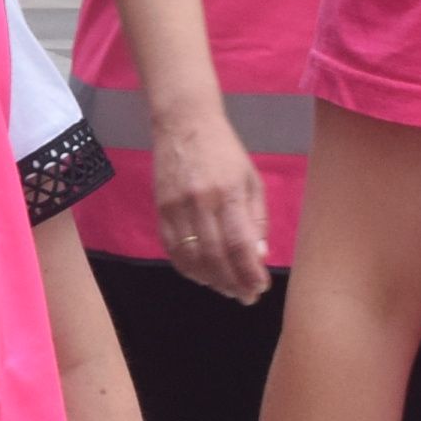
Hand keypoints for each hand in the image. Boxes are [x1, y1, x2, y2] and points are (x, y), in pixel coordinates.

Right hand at [150, 100, 273, 305]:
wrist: (184, 123)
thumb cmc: (225, 151)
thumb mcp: (251, 179)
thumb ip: (256, 218)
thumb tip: (258, 256)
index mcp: (229, 192)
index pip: (240, 244)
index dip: (250, 273)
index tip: (260, 288)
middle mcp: (201, 201)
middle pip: (215, 257)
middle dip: (233, 283)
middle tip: (246, 296)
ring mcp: (176, 206)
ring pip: (191, 258)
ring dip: (211, 280)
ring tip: (227, 289)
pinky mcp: (160, 209)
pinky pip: (172, 249)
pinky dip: (188, 268)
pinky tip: (203, 275)